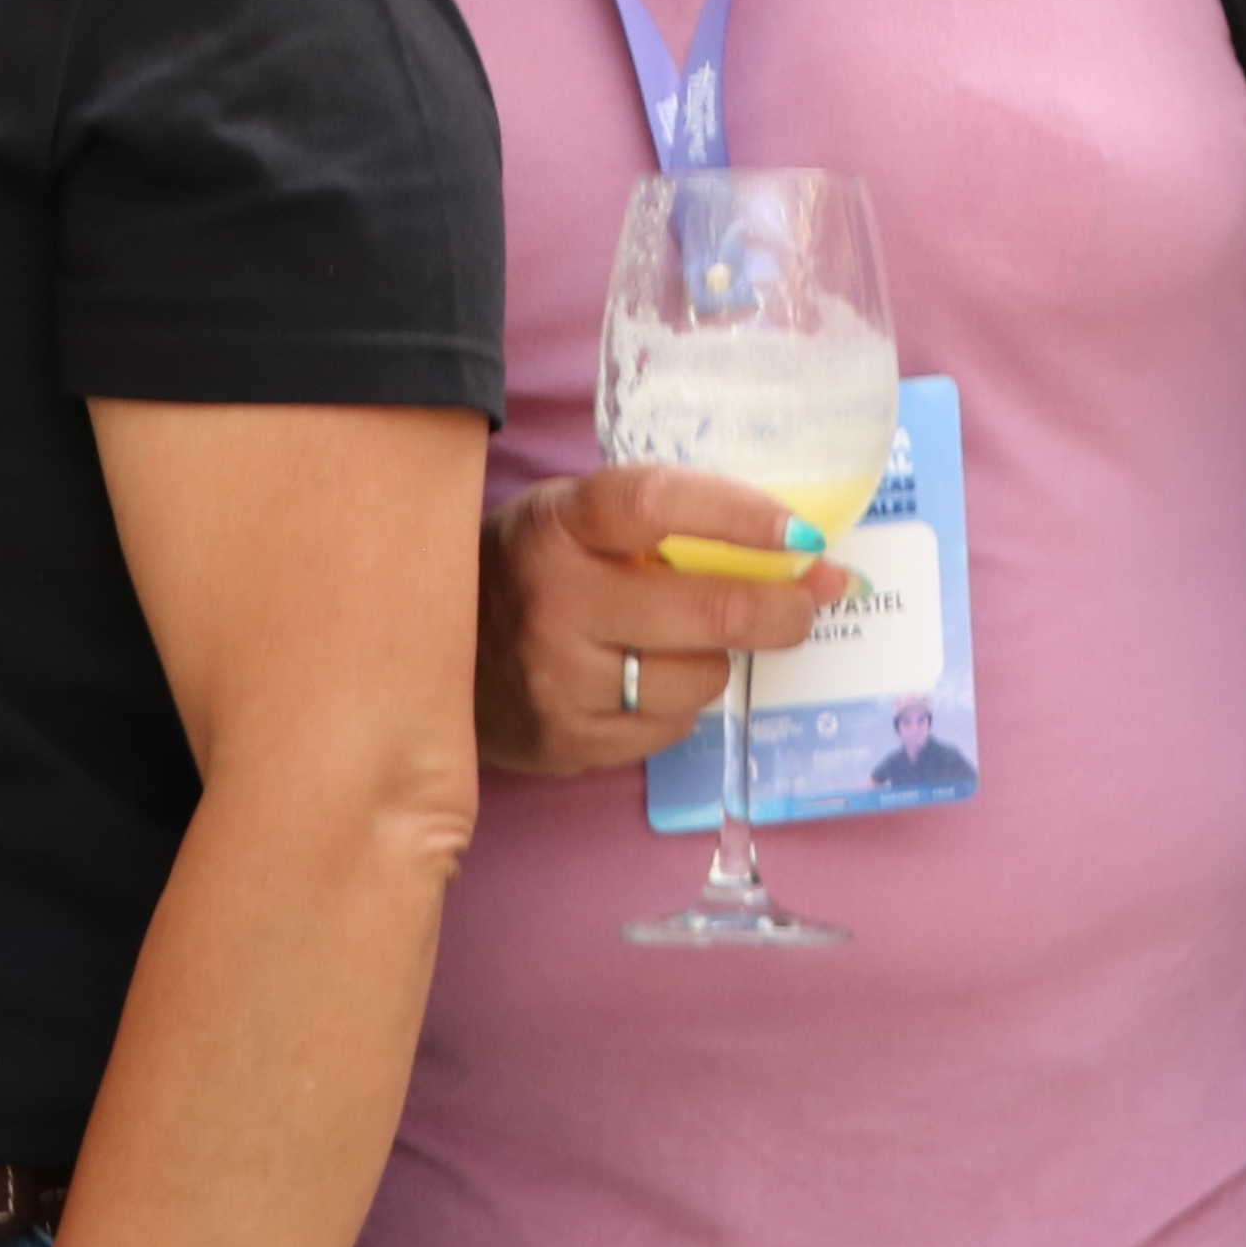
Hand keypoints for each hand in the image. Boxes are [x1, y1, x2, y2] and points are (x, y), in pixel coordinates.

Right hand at [474, 465, 841, 780]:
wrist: (432, 651)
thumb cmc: (530, 568)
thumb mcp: (572, 519)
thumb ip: (655, 523)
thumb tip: (786, 542)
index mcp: (558, 526)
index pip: (658, 504)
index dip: (740, 515)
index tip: (803, 532)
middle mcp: (555, 602)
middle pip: (707, 609)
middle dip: (781, 607)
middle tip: (814, 597)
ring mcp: (559, 681)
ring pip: (699, 678)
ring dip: (719, 658)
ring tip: (694, 641)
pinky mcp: (566, 742)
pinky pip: (670, 728)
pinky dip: (680, 704)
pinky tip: (653, 680)